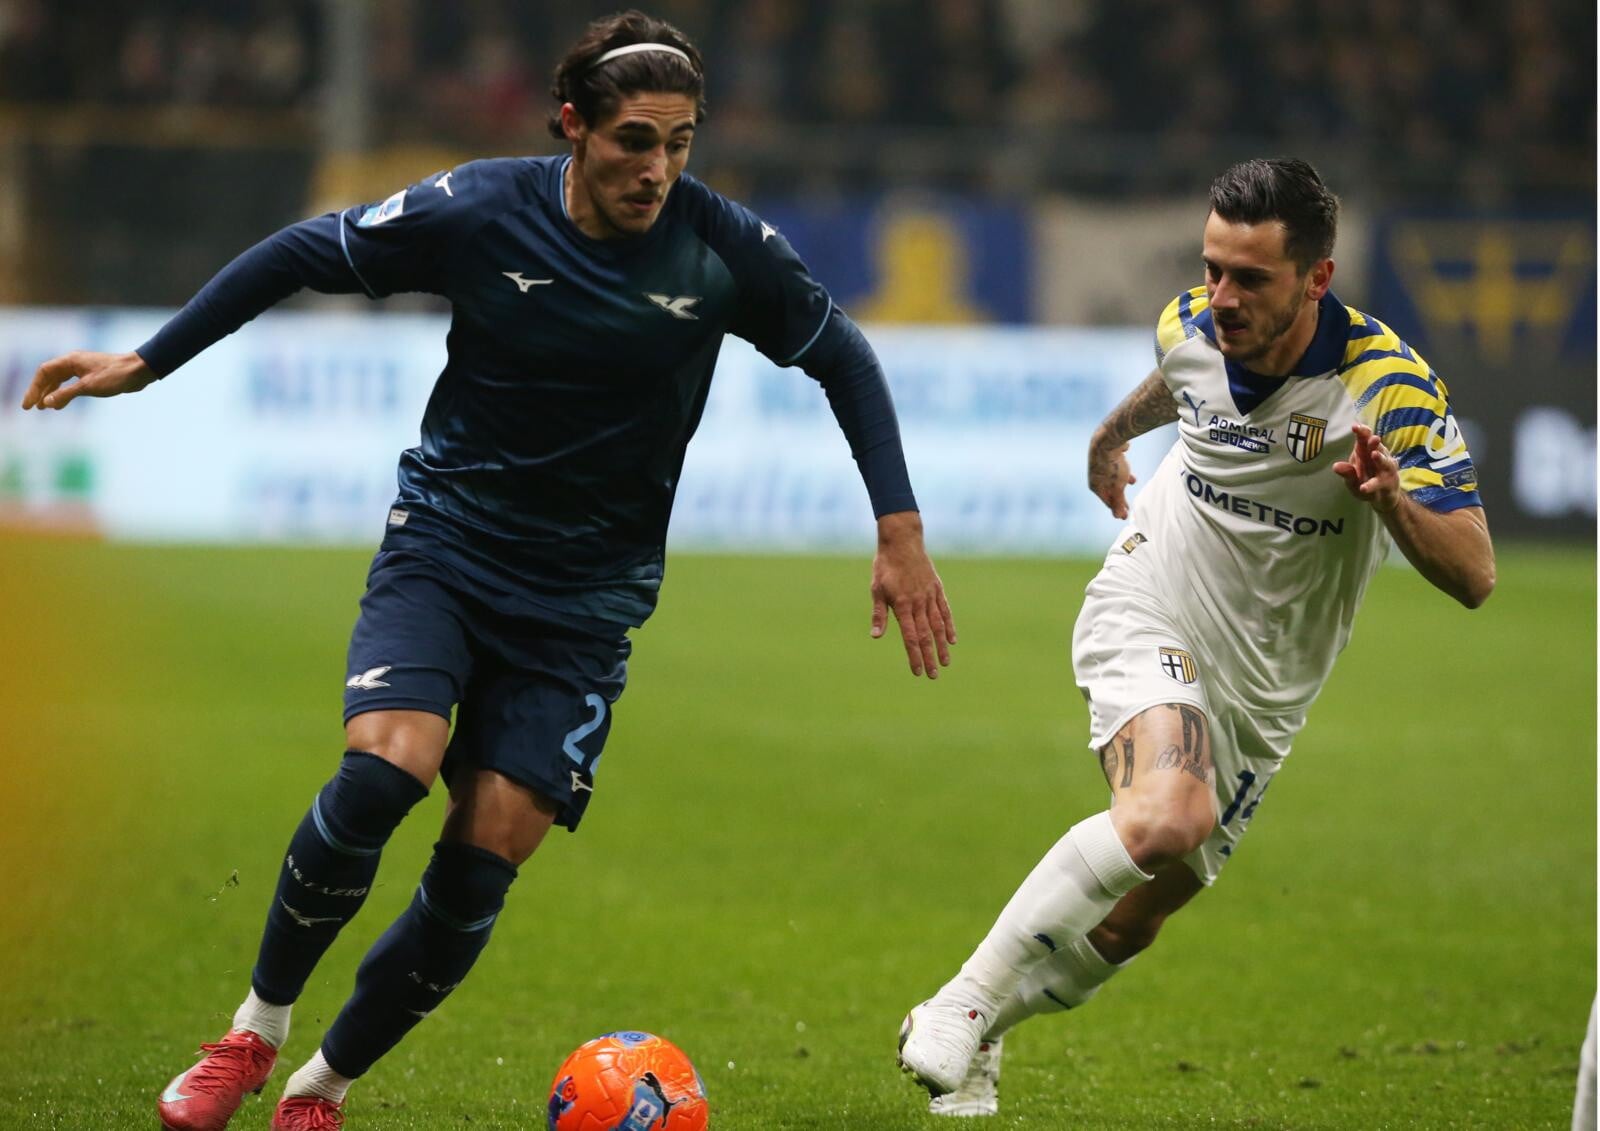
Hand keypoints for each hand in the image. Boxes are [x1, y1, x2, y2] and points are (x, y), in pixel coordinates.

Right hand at [22, 350, 157, 409]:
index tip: (29, 404)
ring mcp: (83, 369)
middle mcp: (74, 363)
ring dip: (51, 394)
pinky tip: (60, 405)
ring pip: (60, 381)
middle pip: (50, 376)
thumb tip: (46, 403)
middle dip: (39, 392)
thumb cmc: (115, 376)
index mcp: (70, 361)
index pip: (44, 372)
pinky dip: (64, 394)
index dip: (34, 388)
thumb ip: (66, 394)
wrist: (139, 371)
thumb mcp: (88, 387)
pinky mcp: (92, 376)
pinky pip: (71, 385)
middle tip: (31, 407)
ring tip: (43, 408)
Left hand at [870, 511, 955, 679]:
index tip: (918, 671)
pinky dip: (949, 626)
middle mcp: (918, 603)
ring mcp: (930, 596)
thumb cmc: (885, 566)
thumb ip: (879, 614)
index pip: (910, 637)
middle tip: (933, 675)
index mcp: (902, 605)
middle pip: (926, 636)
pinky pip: (945, 611)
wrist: (902, 542)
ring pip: (938, 626)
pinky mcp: (937, 589)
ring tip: (946, 662)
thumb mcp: (877, 589)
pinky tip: (952, 640)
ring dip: (942, 646)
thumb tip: (876, 636)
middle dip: (930, 657)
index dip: (914, 656)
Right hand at [1088, 430, 1136, 519]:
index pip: (1107, 502)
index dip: (1116, 509)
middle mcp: (1095, 477)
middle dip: (1119, 499)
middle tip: (1127, 507)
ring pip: (1112, 478)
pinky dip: (1123, 470)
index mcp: (1095, 487)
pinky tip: (1128, 466)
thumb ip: (1118, 502)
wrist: (1108, 441)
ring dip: (1122, 483)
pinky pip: (1116, 467)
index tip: (1125, 516)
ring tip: (1131, 484)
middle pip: (1109, 491)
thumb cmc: (1112, 467)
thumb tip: (1118, 517)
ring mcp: (1100, 466)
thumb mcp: (1117, 487)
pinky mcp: (1107, 456)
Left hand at [1332, 422, 1400, 513]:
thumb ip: (1347, 472)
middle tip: (1373, 438)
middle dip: (1374, 442)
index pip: (1364, 440)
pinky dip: (1371, 485)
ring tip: (1374, 454)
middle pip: (1376, 448)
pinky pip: (1379, 483)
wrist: (1382, 497)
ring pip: (1384, 462)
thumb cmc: (1365, 481)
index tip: (1355, 427)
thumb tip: (1335, 467)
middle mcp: (1377, 457)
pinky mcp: (1388, 482)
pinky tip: (1363, 487)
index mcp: (1365, 453)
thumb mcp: (1352, 479)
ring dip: (1380, 458)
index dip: (1362, 432)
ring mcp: (1385, 469)